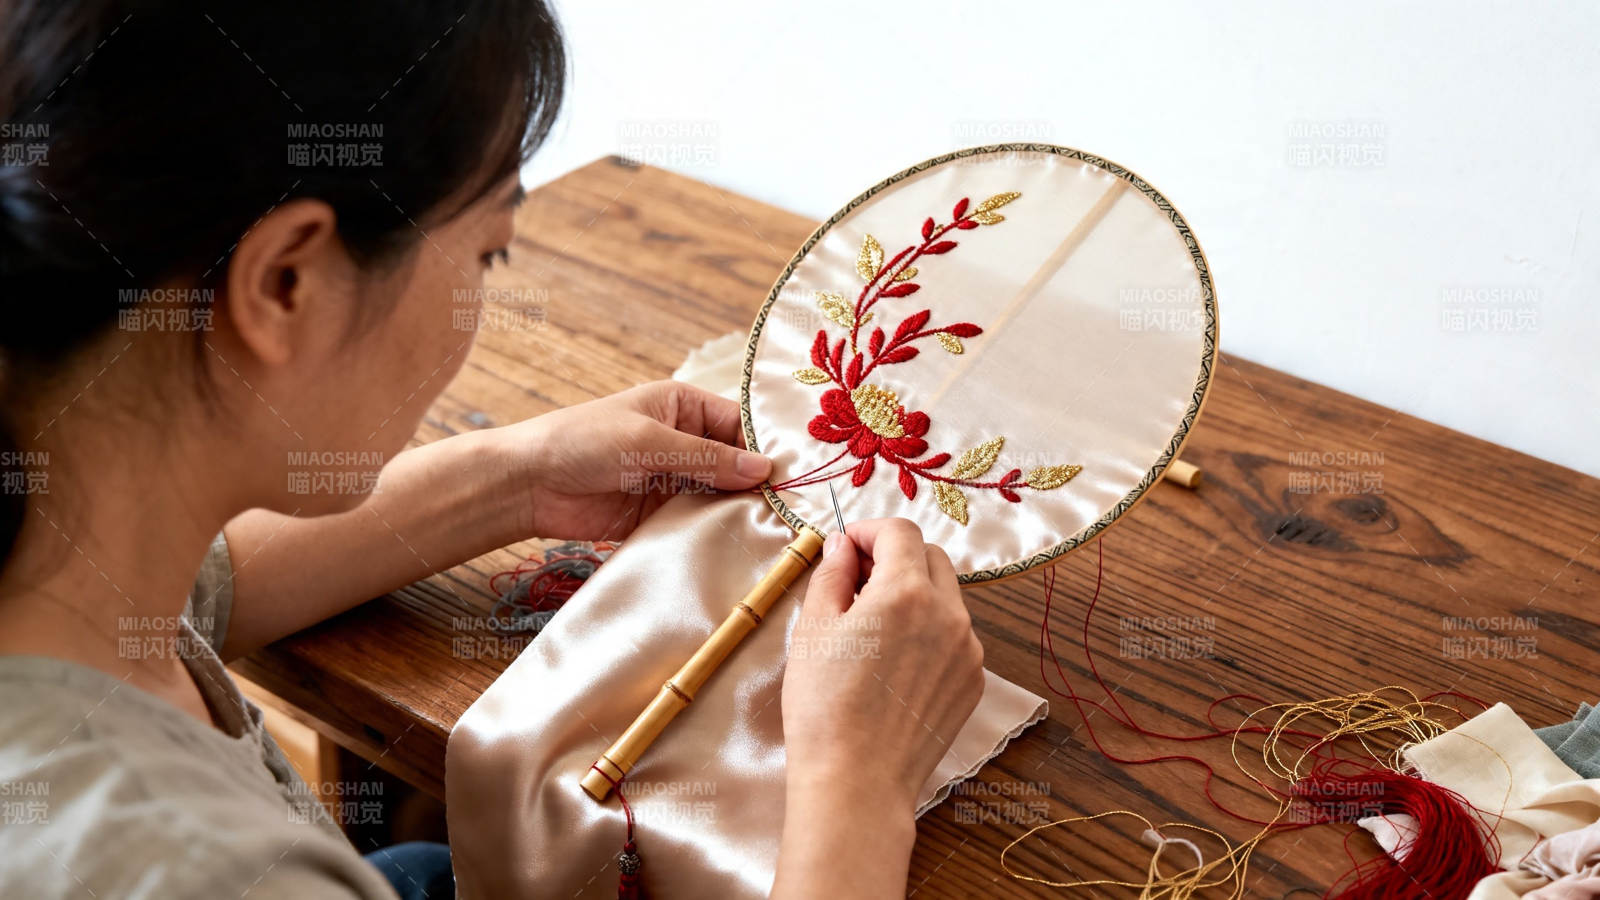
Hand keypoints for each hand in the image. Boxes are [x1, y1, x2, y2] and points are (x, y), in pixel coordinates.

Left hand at [493, 380, 772, 541]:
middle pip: (734, 463)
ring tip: (769, 532)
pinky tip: (734, 546)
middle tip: (789, 511)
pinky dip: (711, 533)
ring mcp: (672, 479)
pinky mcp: (658, 513)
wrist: (528, 484)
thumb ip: (705, 457)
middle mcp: (683, 441)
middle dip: (755, 484)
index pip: (738, 425)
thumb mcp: (648, 441)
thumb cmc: (582, 441)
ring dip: (735, 511)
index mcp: (682, 407)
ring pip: (719, 496)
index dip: (763, 448)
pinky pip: (695, 522)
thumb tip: (763, 469)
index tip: (793, 475)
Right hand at [773, 518, 984, 898]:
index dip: (868, 531)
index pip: (899, 532)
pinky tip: (894, 662)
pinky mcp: (971, 682)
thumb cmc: (825, 707)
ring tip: (873, 626)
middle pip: (931, 557)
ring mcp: (968, 650)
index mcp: (906, 591)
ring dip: (914, 593)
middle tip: (856, 581)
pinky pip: (954, 637)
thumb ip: (831, 574)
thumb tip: (842, 545)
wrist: (857, 783)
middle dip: (895, 556)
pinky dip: (929, 631)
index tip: (845, 548)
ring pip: (946, 597)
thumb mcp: (813, 630)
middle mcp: (949, 614)